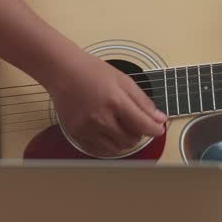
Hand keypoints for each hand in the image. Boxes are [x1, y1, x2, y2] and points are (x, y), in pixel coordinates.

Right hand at [47, 56, 166, 156]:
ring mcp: (87, 128)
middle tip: (134, 124)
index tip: (158, 130)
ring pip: (116, 149)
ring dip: (124, 142)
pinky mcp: (76, 134)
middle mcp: (100, 118)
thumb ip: (142, 102)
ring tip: (120, 128)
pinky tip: (108, 133)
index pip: (142, 125)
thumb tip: (160, 119)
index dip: (154, 130)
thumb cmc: (93, 72)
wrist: (62, 71)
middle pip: (130, 140)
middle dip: (138, 134)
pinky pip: (99, 150)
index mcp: (115, 101)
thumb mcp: (123, 80)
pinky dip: (108, 146)